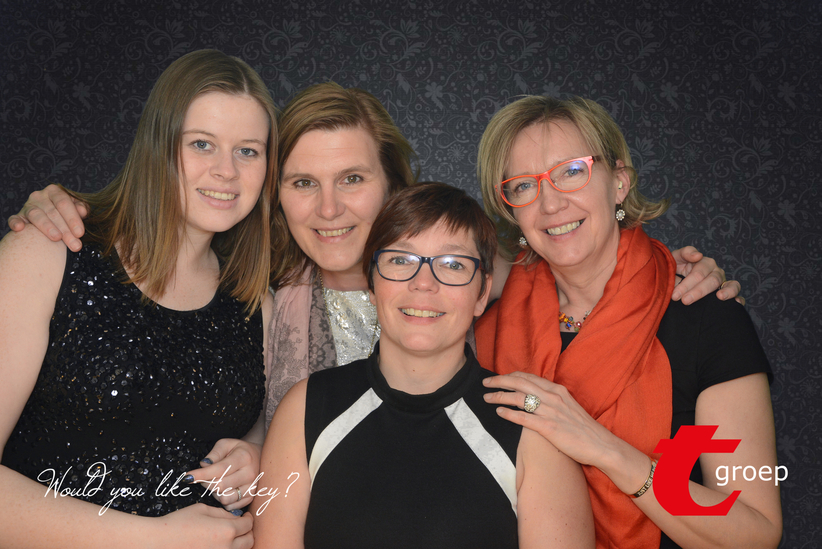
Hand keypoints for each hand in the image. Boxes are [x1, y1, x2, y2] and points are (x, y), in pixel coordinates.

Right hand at [7, 184, 87, 251]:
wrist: (52, 220)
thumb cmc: (67, 214)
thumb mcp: (76, 209)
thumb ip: (81, 208)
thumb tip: (82, 211)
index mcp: (54, 191)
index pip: (64, 203)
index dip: (73, 218)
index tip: (80, 233)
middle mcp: (39, 196)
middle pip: (52, 212)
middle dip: (65, 230)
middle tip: (74, 245)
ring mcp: (27, 206)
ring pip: (36, 215)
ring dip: (47, 227)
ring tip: (57, 238)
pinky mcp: (19, 217)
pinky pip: (14, 219)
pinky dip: (15, 222)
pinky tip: (20, 228)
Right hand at [152, 503, 252, 548]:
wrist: (159, 542)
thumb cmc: (179, 523)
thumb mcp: (203, 510)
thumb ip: (223, 513)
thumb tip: (235, 517)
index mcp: (226, 530)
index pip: (248, 524)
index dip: (248, 518)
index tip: (244, 515)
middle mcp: (226, 547)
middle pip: (249, 540)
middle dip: (248, 531)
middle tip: (241, 525)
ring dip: (240, 542)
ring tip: (230, 535)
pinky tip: (220, 543)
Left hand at [185, 439, 261, 510]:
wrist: (259, 457)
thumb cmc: (239, 450)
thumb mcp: (226, 444)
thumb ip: (214, 454)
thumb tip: (203, 466)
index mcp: (243, 457)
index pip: (219, 470)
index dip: (201, 475)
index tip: (187, 477)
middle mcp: (250, 473)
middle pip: (220, 486)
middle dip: (206, 483)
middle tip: (203, 478)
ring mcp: (252, 487)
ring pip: (225, 498)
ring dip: (215, 493)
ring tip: (216, 484)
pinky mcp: (251, 497)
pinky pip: (231, 506)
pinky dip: (223, 500)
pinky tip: (224, 491)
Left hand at [482, 372, 617, 468]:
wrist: (600, 444)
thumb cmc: (583, 428)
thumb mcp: (568, 406)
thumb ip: (553, 399)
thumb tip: (536, 397)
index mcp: (558, 390)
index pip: (529, 377)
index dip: (511, 375)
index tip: (500, 378)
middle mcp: (553, 397)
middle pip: (520, 383)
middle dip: (500, 381)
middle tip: (485, 383)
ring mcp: (551, 412)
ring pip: (519, 398)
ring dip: (499, 396)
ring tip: (487, 398)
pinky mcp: (549, 427)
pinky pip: (524, 417)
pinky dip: (509, 413)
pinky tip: (499, 413)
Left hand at [669, 246, 743, 304]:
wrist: (676, 280)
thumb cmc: (675, 269)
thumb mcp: (676, 258)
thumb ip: (685, 253)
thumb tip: (698, 255)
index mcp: (704, 263)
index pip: (699, 273)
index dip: (687, 284)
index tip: (675, 295)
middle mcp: (715, 271)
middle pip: (712, 280)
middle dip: (698, 292)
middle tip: (685, 301)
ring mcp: (723, 281)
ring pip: (729, 285)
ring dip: (725, 292)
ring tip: (720, 297)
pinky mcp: (728, 292)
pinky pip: (737, 294)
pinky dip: (738, 298)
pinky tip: (736, 302)